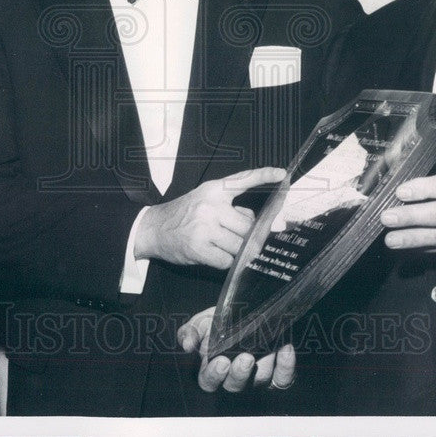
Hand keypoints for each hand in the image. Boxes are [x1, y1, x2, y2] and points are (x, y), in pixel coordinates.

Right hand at [135, 167, 285, 268]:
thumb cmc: (185, 214)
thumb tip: (263, 224)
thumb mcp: (206, 201)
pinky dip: (225, 261)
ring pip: (240, 245)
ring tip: (221, 245)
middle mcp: (210, 206)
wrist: (154, 228)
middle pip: (248, 225)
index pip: (242, 180)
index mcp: (213, 190)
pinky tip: (214, 254)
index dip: (263, 175)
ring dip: (236, 250)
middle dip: (248, 236)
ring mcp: (205, 227)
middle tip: (238, 238)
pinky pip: (227, 260)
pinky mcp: (199, 247)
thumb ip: (232, 208)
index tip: (281, 174)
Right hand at [177, 306, 296, 392]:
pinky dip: (286, 367)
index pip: (209, 382)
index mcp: (214, 369)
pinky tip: (286, 349)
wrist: (247, 310)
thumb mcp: (203, 321)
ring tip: (268, 347)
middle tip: (246, 358)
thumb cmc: (221, 320)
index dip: (215, 375)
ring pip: (261, 381)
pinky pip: (284, 379)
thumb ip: (191, 331)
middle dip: (240, 374)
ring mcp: (258, 377)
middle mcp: (236, 377)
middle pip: (236, 386)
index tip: (220, 361)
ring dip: (265, 365)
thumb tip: (187, 345)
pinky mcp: (278, 374)